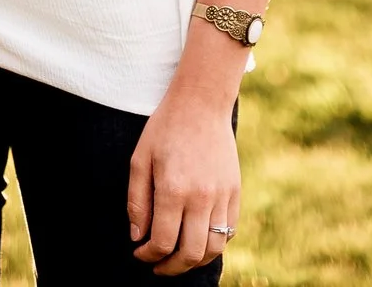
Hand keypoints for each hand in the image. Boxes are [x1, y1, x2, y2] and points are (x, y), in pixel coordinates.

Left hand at [128, 87, 239, 275]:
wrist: (201, 103)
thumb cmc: (165, 128)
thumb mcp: (140, 160)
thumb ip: (137, 202)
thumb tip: (138, 237)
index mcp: (173, 189)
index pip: (162, 241)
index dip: (148, 255)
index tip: (139, 253)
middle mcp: (201, 197)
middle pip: (190, 253)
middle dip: (171, 267)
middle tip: (158, 266)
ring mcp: (222, 195)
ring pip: (213, 248)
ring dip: (195, 261)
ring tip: (178, 258)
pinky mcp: (235, 192)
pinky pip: (229, 231)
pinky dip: (214, 243)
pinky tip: (197, 239)